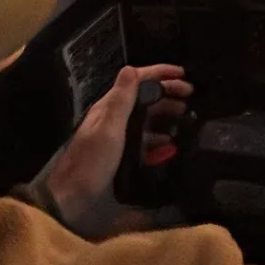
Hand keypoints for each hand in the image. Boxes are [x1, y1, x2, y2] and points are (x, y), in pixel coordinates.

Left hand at [45, 63, 192, 238]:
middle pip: (144, 96)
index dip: (160, 73)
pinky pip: (145, 139)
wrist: (72, 196)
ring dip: (166, 113)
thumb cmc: (92, 162)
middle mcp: (114, 116)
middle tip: (192, 95)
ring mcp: (118, 135)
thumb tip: (131, 68)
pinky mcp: (122, 152)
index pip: (137, 80)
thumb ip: (121, 100)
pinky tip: (172, 144)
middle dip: (168, 91)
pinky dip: (160, 137)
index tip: (184, 74)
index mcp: (110, 106)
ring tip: (187, 116)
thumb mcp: (109, 129)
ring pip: (147, 117)